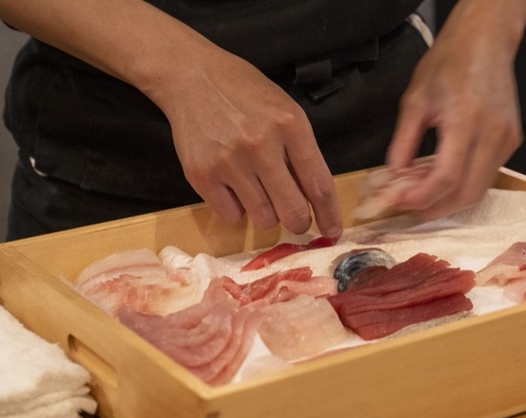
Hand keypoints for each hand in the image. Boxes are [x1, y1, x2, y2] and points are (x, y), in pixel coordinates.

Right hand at [156, 48, 342, 237]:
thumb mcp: (285, 112)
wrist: (191, 77)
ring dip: (268, 214)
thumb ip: (302, 153)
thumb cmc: (246, 94)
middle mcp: (260, 145)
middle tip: (296, 218)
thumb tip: (316, 201)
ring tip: (259, 190)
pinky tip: (234, 187)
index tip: (333, 231)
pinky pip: (232, 217)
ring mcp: (229, 162)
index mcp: (290, 126)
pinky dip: (237, 210)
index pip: (319, 184)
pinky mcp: (201, 175)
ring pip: (264, 219)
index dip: (330, 215)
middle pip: (293, 211)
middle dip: (299, 222)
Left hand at [386, 0, 525, 220]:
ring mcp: (507, 140)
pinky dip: (464, 184)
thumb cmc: (451, 62)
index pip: (447, 177)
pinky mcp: (511, 142)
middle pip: (468, 193)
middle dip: (437, 208)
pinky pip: (487, 175)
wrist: (486, 41)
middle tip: (412, 208)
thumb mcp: (415, 100)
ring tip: (424, 192)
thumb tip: (394, 175)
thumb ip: (403, 143)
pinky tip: (444, 177)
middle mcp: (493, 133)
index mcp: (466, 119)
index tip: (401, 201)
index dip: (422, 197)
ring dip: (450, 199)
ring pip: (480, 189)